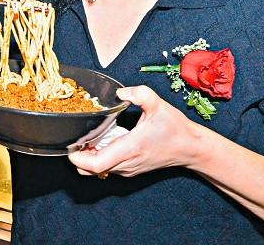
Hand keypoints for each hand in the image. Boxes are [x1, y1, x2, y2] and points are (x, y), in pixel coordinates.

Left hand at [68, 85, 204, 177]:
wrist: (192, 148)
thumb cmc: (176, 129)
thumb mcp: (158, 105)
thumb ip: (139, 94)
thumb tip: (119, 92)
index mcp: (129, 149)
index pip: (95, 164)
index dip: (77, 156)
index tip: (71, 143)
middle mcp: (126, 164)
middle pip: (90, 170)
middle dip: (78, 154)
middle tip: (78, 135)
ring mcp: (128, 169)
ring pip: (97, 170)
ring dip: (88, 156)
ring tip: (90, 135)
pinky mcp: (130, 170)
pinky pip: (107, 168)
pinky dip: (98, 157)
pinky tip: (103, 140)